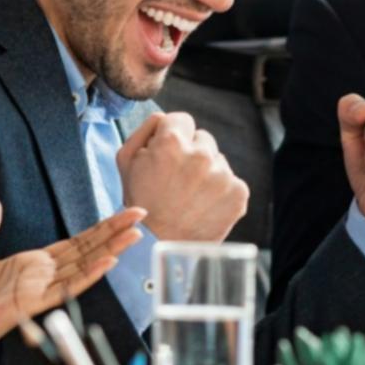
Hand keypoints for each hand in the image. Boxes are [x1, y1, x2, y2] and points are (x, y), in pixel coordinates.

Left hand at [0, 197, 144, 364]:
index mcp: (28, 264)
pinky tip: (108, 261)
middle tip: (140, 214)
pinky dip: (88, 274)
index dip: (97, 228)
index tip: (121, 213)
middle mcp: (39, 277)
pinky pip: (64, 288)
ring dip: (109, 250)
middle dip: (112, 232)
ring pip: (82, 266)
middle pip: (85, 250)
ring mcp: (37, 291)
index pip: (72, 243)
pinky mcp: (29, 305)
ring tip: (134, 234)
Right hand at [116, 111, 248, 241]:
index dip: (173, 137)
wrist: (159, 247)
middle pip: (202, 139)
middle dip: (192, 155)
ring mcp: (222, 174)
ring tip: (190, 197)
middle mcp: (200, 154)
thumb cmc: (140, 203)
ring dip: (207, 174)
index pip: (182, 119)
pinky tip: (204, 206)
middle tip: (178, 181)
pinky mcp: (238, 193)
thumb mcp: (126, 161)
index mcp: (171, 142)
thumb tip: (165, 118)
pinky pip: (231, 181)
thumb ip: (146, 129)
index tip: (170, 155)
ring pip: (217, 161)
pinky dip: (220, 192)